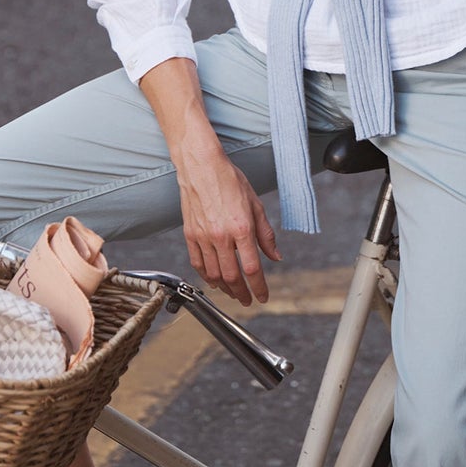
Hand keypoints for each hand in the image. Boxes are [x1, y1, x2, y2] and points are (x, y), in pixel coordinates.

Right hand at [175, 140, 280, 307]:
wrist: (201, 166)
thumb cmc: (229, 180)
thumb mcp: (256, 205)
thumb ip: (265, 234)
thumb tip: (275, 256)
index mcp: (241, 228)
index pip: (252, 268)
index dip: (259, 287)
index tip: (262, 296)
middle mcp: (221, 236)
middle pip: (232, 277)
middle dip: (241, 293)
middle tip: (248, 300)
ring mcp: (203, 237)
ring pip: (213, 274)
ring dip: (224, 288)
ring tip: (232, 292)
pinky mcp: (190, 234)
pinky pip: (197, 263)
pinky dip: (206, 276)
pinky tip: (213, 279)